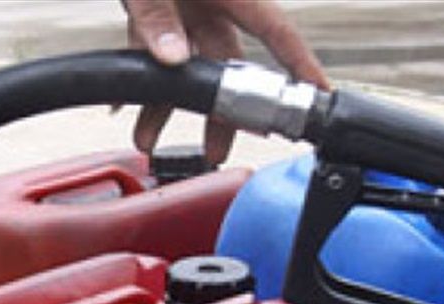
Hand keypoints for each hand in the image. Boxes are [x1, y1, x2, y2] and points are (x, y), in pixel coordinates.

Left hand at [121, 0, 329, 163]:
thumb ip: (158, 14)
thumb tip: (173, 59)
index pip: (278, 33)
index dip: (302, 67)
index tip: (320, 98)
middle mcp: (214, 1)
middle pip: (228, 65)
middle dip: (221, 111)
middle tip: (216, 150)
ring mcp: (185, 6)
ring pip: (186, 65)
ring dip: (166, 104)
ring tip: (149, 139)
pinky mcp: (155, 7)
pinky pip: (152, 49)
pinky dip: (138, 78)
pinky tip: (124, 105)